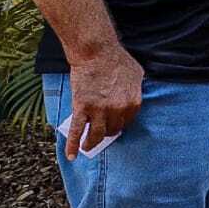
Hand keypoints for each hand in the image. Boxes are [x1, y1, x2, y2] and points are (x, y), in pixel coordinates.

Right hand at [65, 44, 142, 159]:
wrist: (96, 52)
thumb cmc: (117, 59)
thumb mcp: (136, 74)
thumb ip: (136, 89)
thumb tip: (133, 98)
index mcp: (133, 102)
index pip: (127, 121)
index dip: (120, 124)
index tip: (115, 125)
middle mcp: (118, 109)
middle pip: (112, 129)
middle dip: (107, 132)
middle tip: (101, 132)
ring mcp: (99, 110)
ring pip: (96, 135)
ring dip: (91, 143)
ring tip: (88, 146)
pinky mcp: (82, 108)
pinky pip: (77, 132)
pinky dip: (73, 145)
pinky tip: (72, 155)